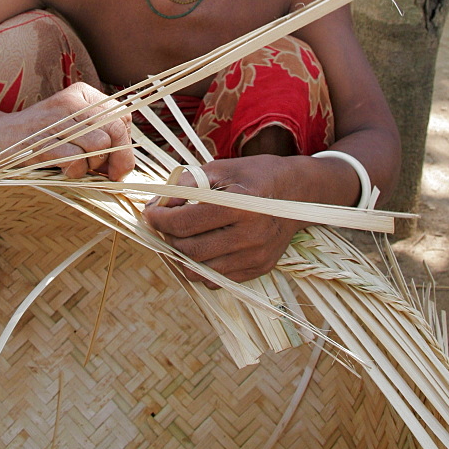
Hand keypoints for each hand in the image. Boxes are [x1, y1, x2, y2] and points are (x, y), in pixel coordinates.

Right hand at [0, 82, 133, 181]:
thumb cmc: (42, 137)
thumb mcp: (73, 127)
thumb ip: (101, 136)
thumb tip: (126, 163)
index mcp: (83, 94)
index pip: (122, 117)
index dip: (125, 145)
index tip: (116, 164)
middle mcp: (72, 100)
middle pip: (116, 131)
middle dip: (117, 160)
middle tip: (108, 175)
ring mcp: (56, 119)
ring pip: (99, 146)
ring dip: (92, 166)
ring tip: (77, 167)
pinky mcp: (42, 140)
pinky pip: (76, 160)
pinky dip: (74, 172)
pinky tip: (62, 169)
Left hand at [143, 156, 305, 285]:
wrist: (297, 193)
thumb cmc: (254, 176)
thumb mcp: (220, 169)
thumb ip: (187, 184)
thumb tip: (158, 205)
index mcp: (240, 206)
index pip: (186, 223)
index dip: (160, 219)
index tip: (150, 213)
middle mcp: (251, 236)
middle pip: (190, 250)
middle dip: (168, 236)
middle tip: (163, 223)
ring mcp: (256, 256)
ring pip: (200, 270)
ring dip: (181, 255)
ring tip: (180, 236)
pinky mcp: (259, 269)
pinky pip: (218, 280)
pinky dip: (202, 267)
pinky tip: (201, 247)